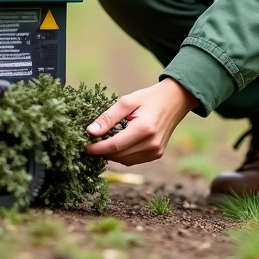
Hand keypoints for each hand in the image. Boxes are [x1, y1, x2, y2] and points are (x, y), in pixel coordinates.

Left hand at [84, 78, 199, 165]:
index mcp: (144, 128)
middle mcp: (152, 143)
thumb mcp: (127, 101)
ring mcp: (156, 151)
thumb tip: (90, 131)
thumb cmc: (149, 98)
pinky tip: (117, 144)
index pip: (114, 145)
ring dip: (111, 155)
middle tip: (90, 143)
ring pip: (125, 160)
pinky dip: (122, 155)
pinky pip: (133, 160)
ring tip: (102, 143)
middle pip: (119, 155)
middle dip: (102, 151)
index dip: (97, 148)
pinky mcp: (157, 154)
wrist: (175, 100)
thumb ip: (108, 117)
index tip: (83, 145)